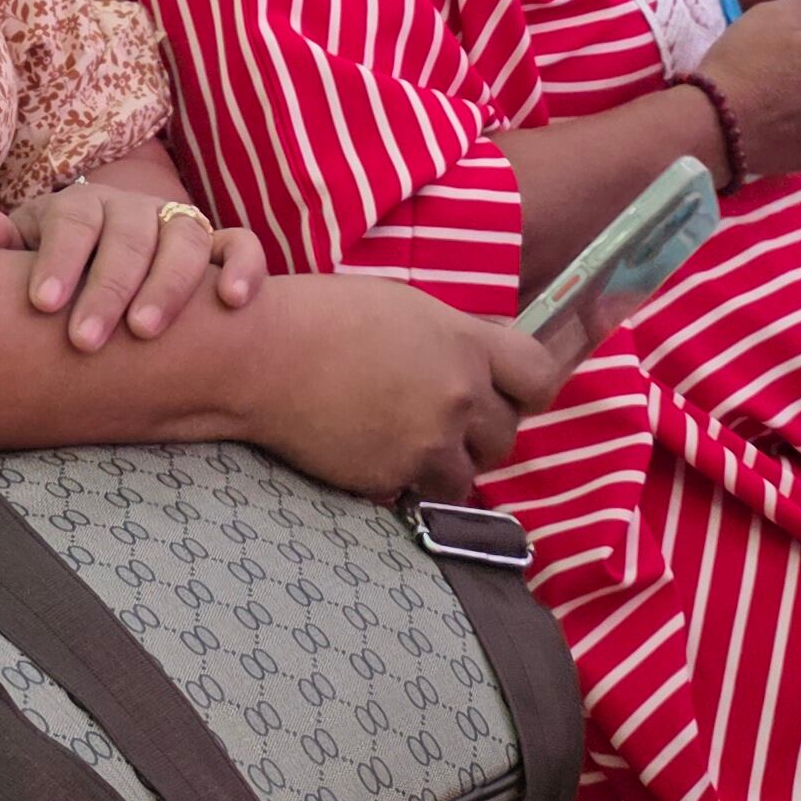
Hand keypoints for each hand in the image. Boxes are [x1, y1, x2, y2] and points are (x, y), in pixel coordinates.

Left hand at [0, 184, 265, 350]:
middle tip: (86, 341)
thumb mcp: (31, 253)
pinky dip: (243, 266)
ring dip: (168, 283)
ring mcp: (180, 224)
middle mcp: (136, 210)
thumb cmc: (66, 267)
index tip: (43, 306)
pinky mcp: (221, 247)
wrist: (116, 262)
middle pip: (128, 236)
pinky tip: (229, 300)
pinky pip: (242, 245)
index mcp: (84, 206)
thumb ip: (5, 244)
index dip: (59, 260)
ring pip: (186, 238)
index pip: (73, 219)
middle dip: (108, 288)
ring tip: (145, 332)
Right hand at [237, 275, 568, 499]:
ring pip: (468, 474)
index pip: (539, 377)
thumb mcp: (406, 308)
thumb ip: (453, 339)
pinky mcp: (392, 475)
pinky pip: (421, 491)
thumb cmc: (323, 317)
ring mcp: (427, 441)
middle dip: (481, 431)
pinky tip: (378, 453)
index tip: (510, 394)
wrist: (261, 356)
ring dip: (448, 463)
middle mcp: (457, 394)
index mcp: (464, 342)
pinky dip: (407, 480)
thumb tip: (481, 364)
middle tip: (446, 419)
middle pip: (506, 433)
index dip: (527, 390)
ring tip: (412, 442)